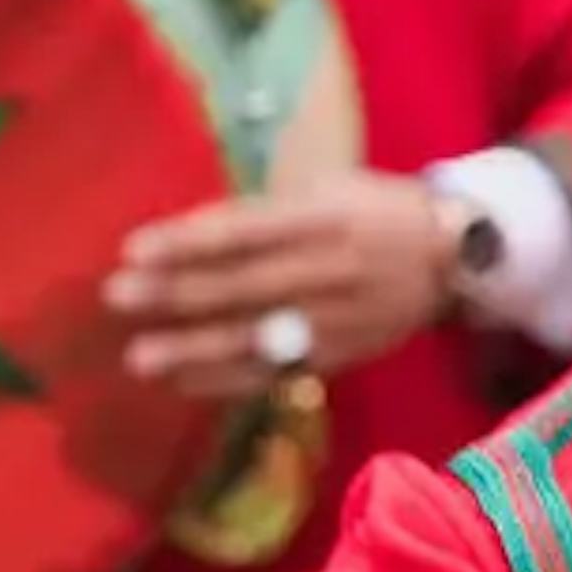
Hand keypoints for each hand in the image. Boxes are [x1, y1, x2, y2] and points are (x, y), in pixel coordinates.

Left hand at [109, 175, 460, 393]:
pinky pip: (277, 371)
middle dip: (176, 293)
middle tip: (118, 298)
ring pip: (257, 336)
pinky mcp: (340, 355)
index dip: (188, 241)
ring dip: (193, 348)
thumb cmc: (376, 211)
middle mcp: (331, 268)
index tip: (132, 248)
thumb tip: (188, 236)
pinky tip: (185, 381)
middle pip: (243, 285)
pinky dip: (228, 378)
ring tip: (141, 356)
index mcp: (326, 216)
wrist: (453, 257)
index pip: (245, 230)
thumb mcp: (329, 189)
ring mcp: (337, 318)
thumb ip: (265, 214)